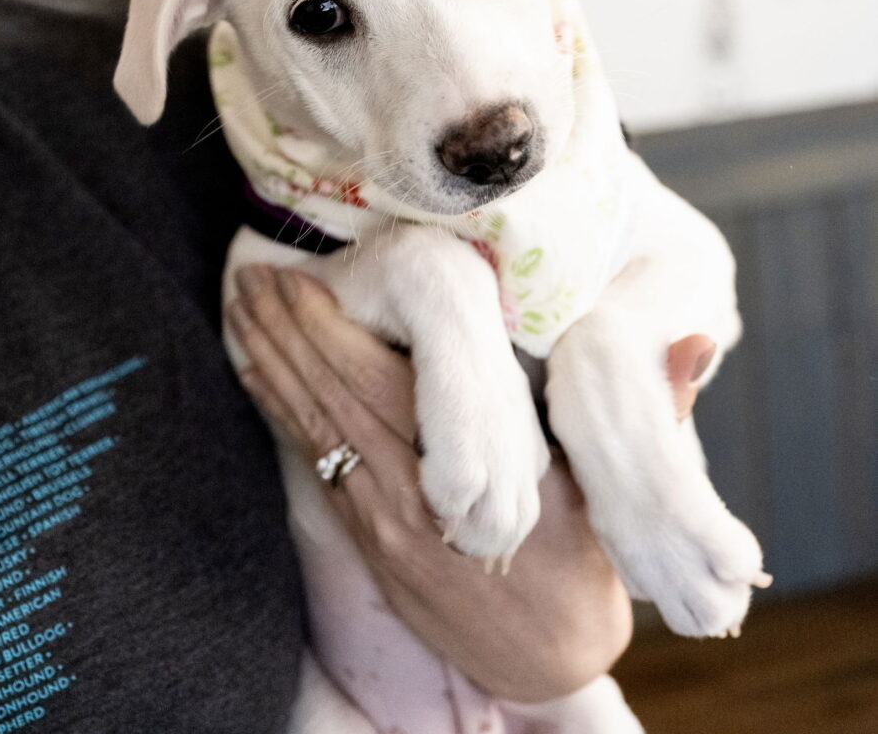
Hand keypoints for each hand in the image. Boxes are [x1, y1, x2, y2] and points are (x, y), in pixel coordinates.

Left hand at [228, 267, 709, 703]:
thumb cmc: (578, 568)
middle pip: (328, 400)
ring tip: (240, 312)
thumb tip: (698, 343)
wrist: (540, 658)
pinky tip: (260, 376)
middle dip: (285, 335)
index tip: (299, 281)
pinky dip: (280, 413)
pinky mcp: (364, 535)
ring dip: (270, 366)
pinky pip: (311, 461)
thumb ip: (648, 415)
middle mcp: (401, 497)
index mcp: (457, 481)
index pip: (378, 390)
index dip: (330, 332)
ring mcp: (375, 518)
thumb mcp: (614, 494)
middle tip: (251, 278)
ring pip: (310, 429)